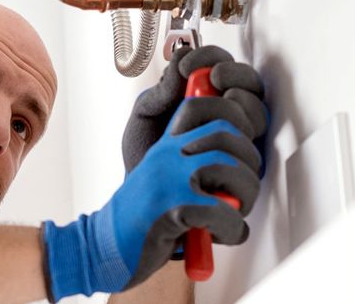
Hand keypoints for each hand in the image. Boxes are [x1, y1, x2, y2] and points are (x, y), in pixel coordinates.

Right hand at [42, 81, 267, 298]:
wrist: (105, 248)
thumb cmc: (142, 220)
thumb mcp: (164, 180)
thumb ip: (193, 166)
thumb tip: (243, 162)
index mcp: (165, 145)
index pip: (201, 107)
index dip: (231, 117)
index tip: (240, 146)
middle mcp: (166, 155)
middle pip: (226, 134)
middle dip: (249, 164)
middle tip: (243, 190)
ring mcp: (168, 178)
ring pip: (231, 167)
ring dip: (245, 197)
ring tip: (233, 214)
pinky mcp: (172, 208)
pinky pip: (225, 212)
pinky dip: (232, 229)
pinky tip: (218, 236)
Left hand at [122, 45, 266, 172]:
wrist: (142, 196)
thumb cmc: (145, 154)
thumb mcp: (145, 115)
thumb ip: (160, 92)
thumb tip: (177, 71)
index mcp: (203, 95)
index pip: (219, 64)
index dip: (209, 58)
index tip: (187, 65)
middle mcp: (226, 114)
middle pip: (249, 84)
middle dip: (235, 75)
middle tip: (213, 78)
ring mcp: (238, 139)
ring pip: (257, 113)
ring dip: (241, 103)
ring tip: (217, 107)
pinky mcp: (244, 166)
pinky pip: (257, 148)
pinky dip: (241, 137)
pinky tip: (217, 137)